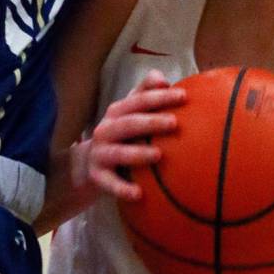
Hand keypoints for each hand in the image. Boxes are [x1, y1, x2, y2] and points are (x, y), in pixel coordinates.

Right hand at [78, 70, 185, 199]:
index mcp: (117, 111)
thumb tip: (163, 80)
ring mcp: (100, 153)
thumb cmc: (122, 133)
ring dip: (137, 153)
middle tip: (174, 123)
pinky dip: (122, 189)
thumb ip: (146, 92)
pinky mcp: (97, 177)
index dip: (159, 97)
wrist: (89, 163)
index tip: (184, 96)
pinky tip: (138, 194)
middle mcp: (106, 129)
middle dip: (151, 122)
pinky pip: (109, 184)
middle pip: (129, 124)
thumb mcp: (131, 111)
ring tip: (158, 155)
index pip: (139, 101)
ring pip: (118, 153)